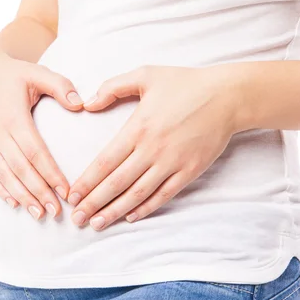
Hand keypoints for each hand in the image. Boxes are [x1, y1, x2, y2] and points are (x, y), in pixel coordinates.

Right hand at [0, 49, 83, 219]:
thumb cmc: (15, 75)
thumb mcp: (38, 73)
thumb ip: (61, 86)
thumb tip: (81, 105)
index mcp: (14, 118)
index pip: (35, 152)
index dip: (51, 173)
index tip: (66, 191)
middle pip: (21, 169)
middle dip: (39, 192)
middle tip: (56, 212)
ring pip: (5, 175)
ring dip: (22, 197)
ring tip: (39, 214)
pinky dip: (1, 190)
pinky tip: (15, 204)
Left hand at [66, 64, 247, 229]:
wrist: (228, 96)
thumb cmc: (185, 83)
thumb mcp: (145, 75)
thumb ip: (113, 87)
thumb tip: (88, 103)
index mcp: (138, 127)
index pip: (105, 162)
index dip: (86, 182)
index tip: (71, 196)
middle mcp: (152, 149)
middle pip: (116, 183)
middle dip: (94, 203)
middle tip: (77, 219)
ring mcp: (172, 162)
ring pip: (138, 193)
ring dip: (115, 211)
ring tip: (98, 224)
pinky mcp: (190, 171)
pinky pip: (164, 195)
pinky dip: (146, 208)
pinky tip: (130, 216)